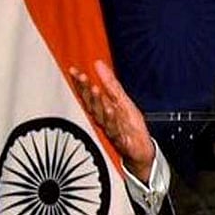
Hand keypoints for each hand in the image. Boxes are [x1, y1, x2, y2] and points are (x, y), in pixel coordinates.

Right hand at [69, 60, 154, 181]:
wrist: (140, 149)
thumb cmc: (129, 125)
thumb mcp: (122, 100)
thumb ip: (111, 83)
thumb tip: (99, 64)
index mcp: (103, 108)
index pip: (88, 94)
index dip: (80, 83)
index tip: (73, 71)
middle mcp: (104, 118)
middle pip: (91, 103)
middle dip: (85, 90)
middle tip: (81, 77)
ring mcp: (111, 128)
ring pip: (100, 115)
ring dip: (97, 102)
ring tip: (94, 89)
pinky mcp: (120, 138)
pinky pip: (113, 128)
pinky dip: (110, 118)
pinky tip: (109, 109)